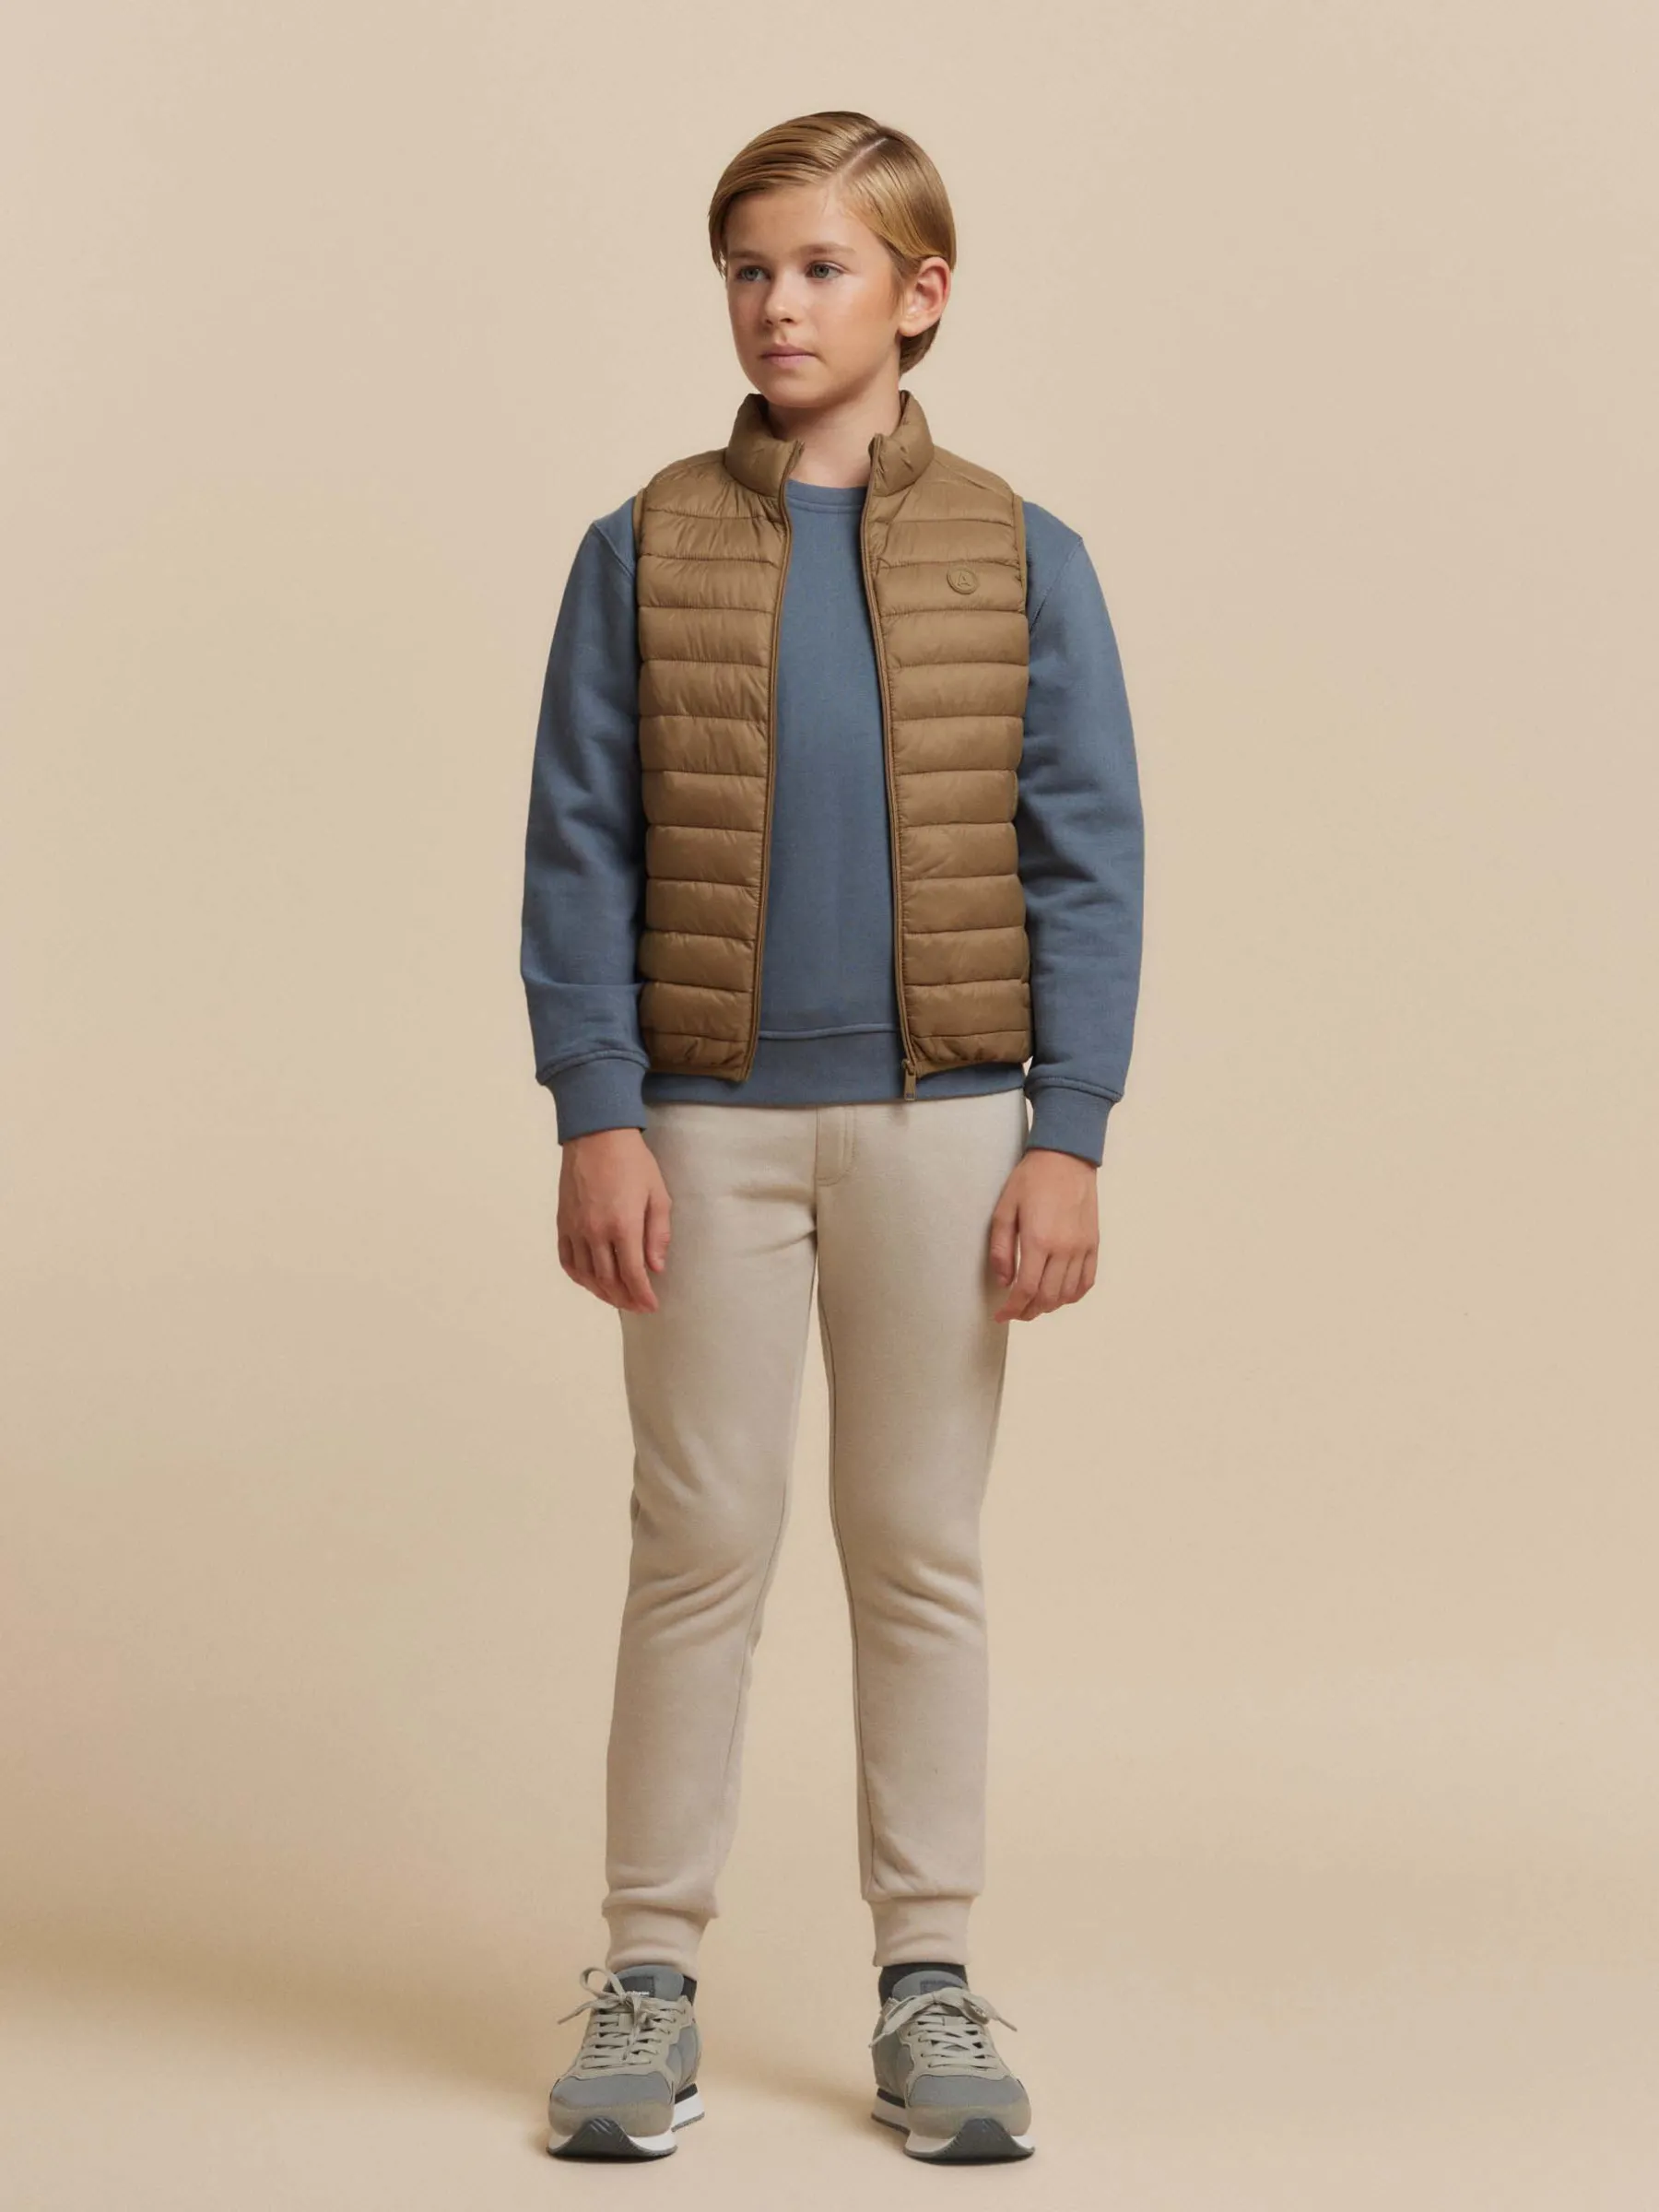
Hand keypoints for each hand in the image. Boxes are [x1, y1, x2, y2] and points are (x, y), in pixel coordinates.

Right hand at [557, 1128, 671, 1311]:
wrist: (596, 1136)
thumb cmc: (633, 1162)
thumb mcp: (658, 1195)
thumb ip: (658, 1234)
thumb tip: (656, 1267)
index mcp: (623, 1225)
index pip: (633, 1274)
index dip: (642, 1296)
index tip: (651, 1306)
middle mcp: (596, 1232)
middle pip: (608, 1280)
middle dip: (624, 1299)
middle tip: (637, 1306)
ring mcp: (576, 1229)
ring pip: (586, 1275)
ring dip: (602, 1292)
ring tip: (617, 1298)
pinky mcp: (563, 1223)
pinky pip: (567, 1260)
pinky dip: (578, 1277)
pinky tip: (590, 1281)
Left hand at [987, 1146, 1099, 1320]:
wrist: (1066, 1158)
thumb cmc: (1031, 1179)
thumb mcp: (1004, 1210)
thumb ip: (1001, 1249)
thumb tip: (1004, 1281)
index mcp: (1039, 1240)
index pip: (1026, 1289)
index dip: (1012, 1309)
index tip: (1001, 1315)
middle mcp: (1064, 1248)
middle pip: (1047, 1297)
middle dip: (1028, 1311)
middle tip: (1014, 1312)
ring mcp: (1082, 1247)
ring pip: (1068, 1294)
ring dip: (1049, 1306)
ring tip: (1033, 1304)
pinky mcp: (1093, 1244)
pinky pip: (1087, 1281)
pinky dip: (1073, 1296)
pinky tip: (1060, 1295)